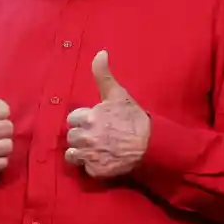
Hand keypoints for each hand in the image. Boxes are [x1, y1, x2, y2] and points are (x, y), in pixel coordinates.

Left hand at [65, 51, 149, 177]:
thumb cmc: (134, 119)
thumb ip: (103, 74)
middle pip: (71, 136)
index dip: (82, 120)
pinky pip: (84, 169)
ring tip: (96, 148)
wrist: (151, 145)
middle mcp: (86, 137)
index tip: (94, 122)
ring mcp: (90, 156)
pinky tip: (102, 159)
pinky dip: (90, 166)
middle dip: (81, 135)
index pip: (72, 119)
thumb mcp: (118, 94)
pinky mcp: (95, 171)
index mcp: (88, 118)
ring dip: (81, 152)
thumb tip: (100, 52)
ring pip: (73, 154)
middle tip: (97, 135)